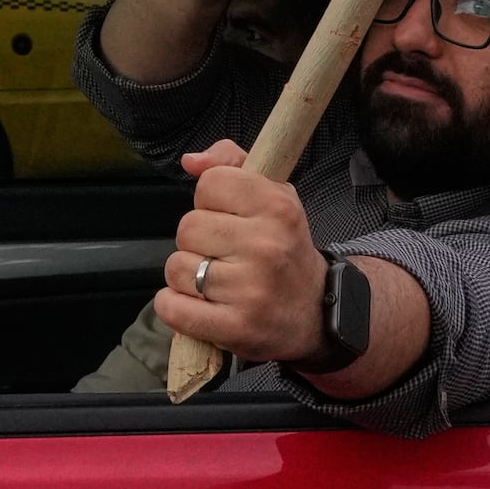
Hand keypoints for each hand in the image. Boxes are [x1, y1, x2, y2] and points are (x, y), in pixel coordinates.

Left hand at [154, 141, 327, 364]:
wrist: (315, 311)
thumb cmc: (285, 248)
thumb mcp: (274, 195)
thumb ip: (232, 164)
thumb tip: (190, 161)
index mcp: (276, 207)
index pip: (210, 184)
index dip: (210, 200)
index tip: (227, 216)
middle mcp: (265, 246)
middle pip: (187, 227)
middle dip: (196, 241)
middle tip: (222, 253)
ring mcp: (250, 290)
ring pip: (177, 268)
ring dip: (187, 276)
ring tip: (214, 280)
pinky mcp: (236, 327)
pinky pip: (173, 308)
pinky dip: (174, 306)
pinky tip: (195, 304)